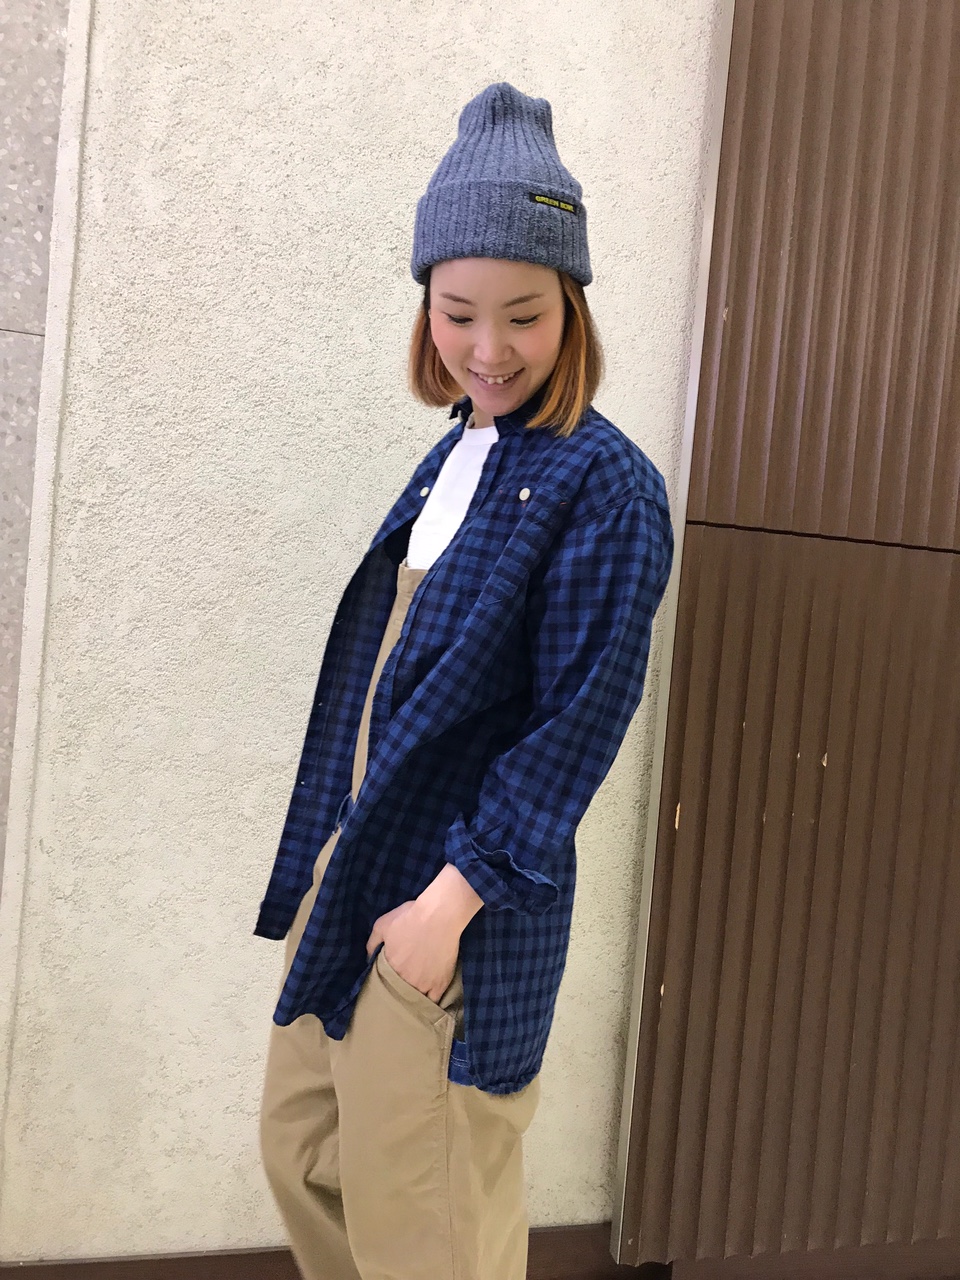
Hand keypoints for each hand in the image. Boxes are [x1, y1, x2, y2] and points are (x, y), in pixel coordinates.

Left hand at [365, 864, 483, 1003]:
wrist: (439, 915)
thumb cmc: (410, 917)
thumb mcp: (382, 924)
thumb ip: (372, 943)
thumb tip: (368, 957)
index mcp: (390, 968)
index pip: (382, 984)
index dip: (384, 983)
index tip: (386, 980)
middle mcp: (405, 980)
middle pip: (398, 994)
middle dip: (397, 992)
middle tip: (400, 986)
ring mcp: (424, 985)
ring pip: (415, 1000)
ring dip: (413, 998)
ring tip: (414, 994)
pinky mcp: (440, 984)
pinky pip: (434, 1001)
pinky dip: (430, 1001)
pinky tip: (428, 999)